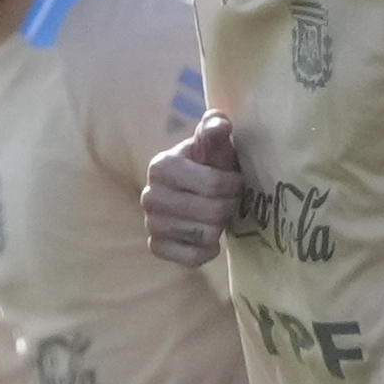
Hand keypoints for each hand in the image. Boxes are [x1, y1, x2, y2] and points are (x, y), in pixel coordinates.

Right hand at [146, 112, 248, 266]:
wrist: (196, 189)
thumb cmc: (210, 163)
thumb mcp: (214, 143)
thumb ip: (216, 129)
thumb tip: (219, 125)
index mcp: (161, 166)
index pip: (213, 184)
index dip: (233, 185)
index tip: (234, 180)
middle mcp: (149, 196)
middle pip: (212, 213)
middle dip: (229, 206)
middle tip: (228, 199)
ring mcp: (151, 224)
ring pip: (205, 237)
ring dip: (220, 227)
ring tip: (216, 215)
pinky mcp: (156, 247)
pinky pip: (193, 258)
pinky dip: (208, 250)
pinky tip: (208, 237)